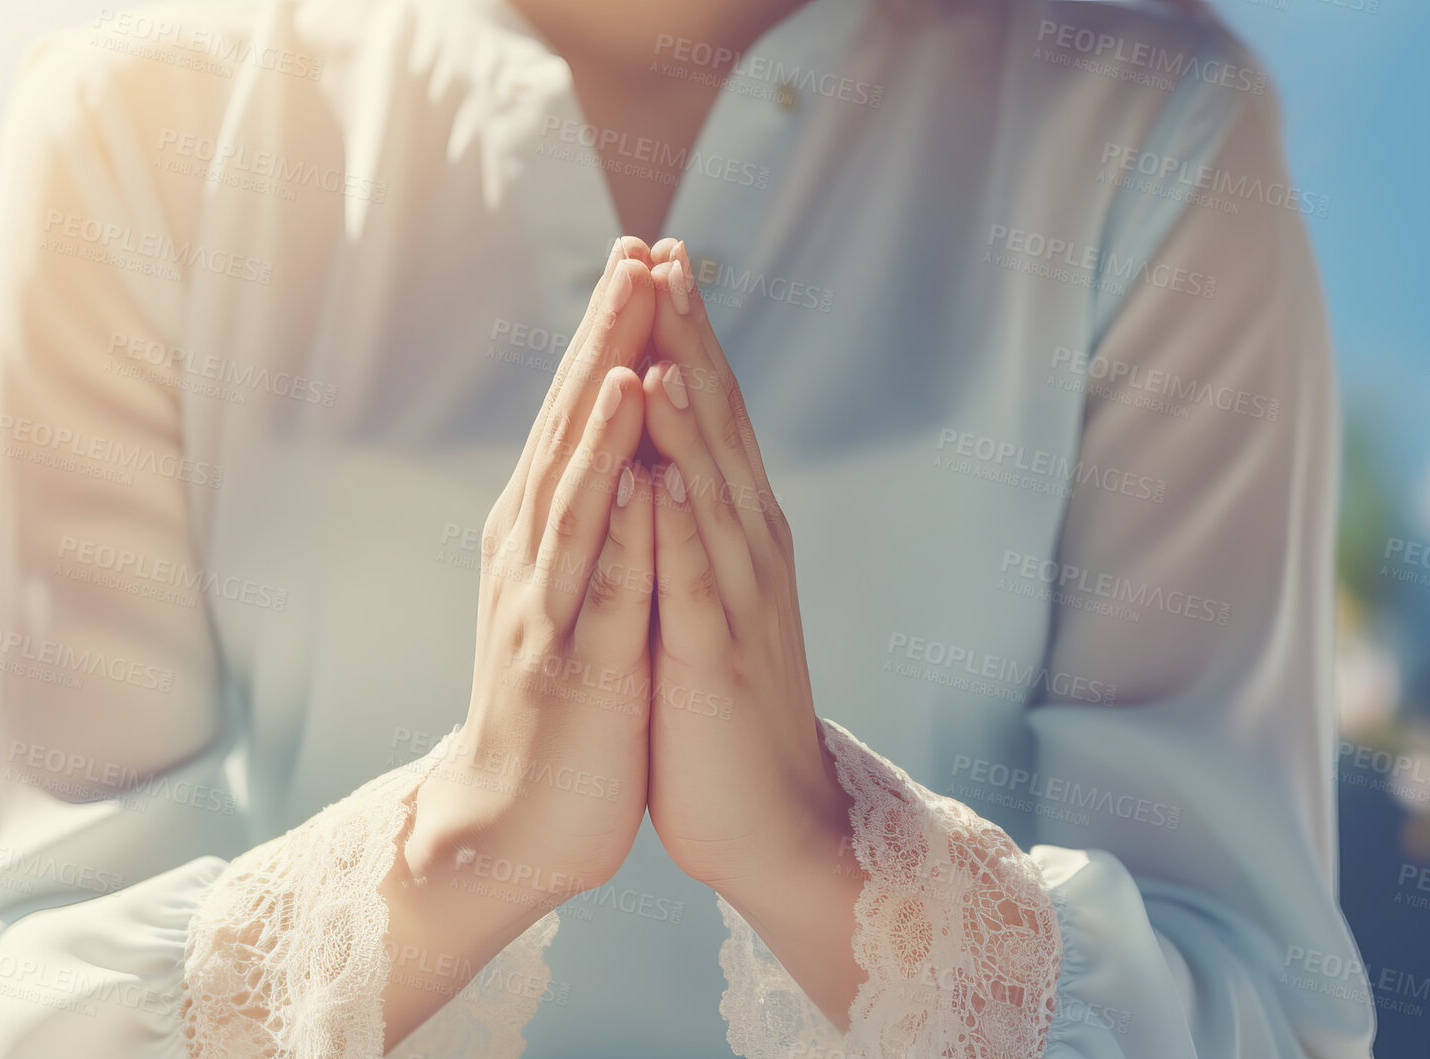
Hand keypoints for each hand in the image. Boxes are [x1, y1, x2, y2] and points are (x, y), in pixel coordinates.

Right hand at [404, 238, 658, 904]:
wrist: (508, 825)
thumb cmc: (553, 711)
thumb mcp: (568, 598)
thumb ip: (585, 526)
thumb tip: (613, 452)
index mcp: (543, 537)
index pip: (578, 418)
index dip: (608, 336)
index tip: (642, 259)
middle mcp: (535, 555)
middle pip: (570, 428)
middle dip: (605, 337)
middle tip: (636, 250)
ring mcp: (548, 606)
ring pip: (577, 490)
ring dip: (601, 408)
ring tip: (629, 328)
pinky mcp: (572, 664)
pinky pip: (600, 583)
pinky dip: (619, 520)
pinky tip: (638, 467)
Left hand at [637, 240, 851, 888]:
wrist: (774, 821)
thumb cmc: (726, 707)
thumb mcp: (708, 596)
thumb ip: (696, 526)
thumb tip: (667, 449)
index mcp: (737, 532)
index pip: (710, 415)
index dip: (685, 336)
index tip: (656, 260)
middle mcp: (747, 551)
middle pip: (720, 429)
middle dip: (689, 342)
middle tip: (665, 257)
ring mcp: (737, 604)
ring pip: (713, 495)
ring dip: (691, 420)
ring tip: (666, 345)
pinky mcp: (716, 663)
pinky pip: (696, 587)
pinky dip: (681, 530)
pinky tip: (665, 478)